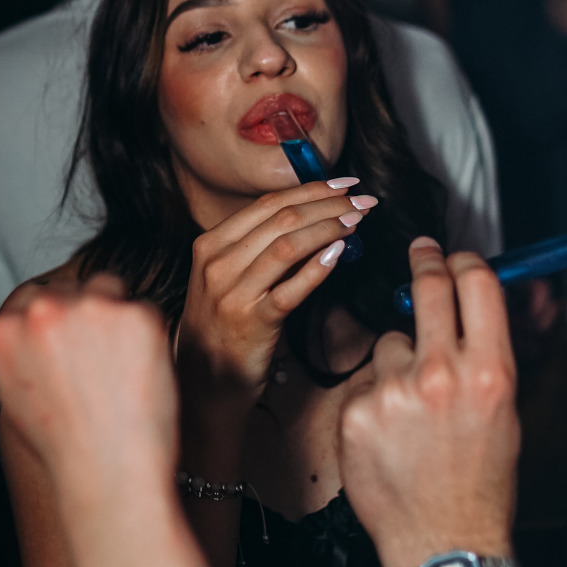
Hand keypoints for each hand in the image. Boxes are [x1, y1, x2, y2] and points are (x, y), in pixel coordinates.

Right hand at [0, 275, 178, 520]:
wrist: (108, 475)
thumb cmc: (65, 448)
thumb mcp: (13, 399)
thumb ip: (20, 354)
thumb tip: (32, 335)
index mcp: (5, 331)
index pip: (31, 298)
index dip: (56, 319)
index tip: (71, 339)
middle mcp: (43, 311)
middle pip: (71, 288)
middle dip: (86, 316)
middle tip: (102, 361)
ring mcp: (91, 308)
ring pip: (110, 289)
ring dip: (117, 317)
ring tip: (122, 371)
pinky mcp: (137, 314)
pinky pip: (146, 311)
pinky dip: (149, 337)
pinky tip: (142, 375)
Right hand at [177, 179, 377, 397]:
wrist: (204, 382)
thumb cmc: (223, 326)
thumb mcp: (228, 278)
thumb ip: (260, 247)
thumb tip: (313, 216)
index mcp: (210, 244)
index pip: (268, 204)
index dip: (311, 189)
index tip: (345, 184)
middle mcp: (217, 263)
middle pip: (282, 218)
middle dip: (329, 204)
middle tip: (363, 200)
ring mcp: (233, 292)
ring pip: (289, 245)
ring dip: (329, 227)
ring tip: (357, 222)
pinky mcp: (252, 322)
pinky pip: (292, 288)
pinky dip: (318, 267)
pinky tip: (340, 254)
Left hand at [339, 237, 519, 566]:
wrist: (443, 543)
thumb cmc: (479, 484)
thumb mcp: (504, 414)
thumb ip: (486, 358)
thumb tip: (474, 310)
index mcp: (489, 373)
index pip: (477, 284)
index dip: (464, 261)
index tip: (453, 256)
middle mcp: (443, 374)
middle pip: (429, 287)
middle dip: (425, 263)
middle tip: (421, 253)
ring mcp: (395, 391)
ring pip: (388, 343)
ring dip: (396, 362)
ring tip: (411, 413)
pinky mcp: (358, 411)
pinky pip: (364, 382)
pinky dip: (373, 399)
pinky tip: (388, 435)